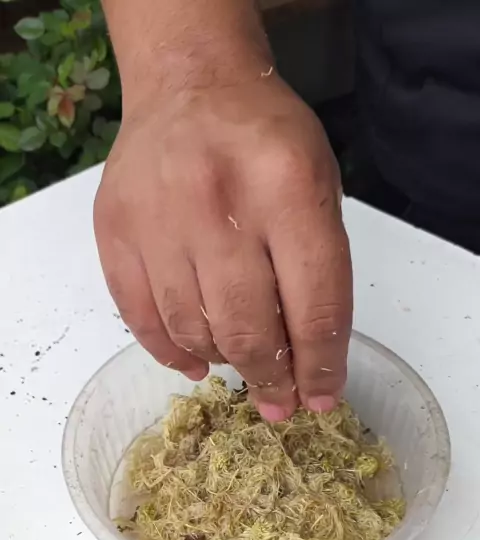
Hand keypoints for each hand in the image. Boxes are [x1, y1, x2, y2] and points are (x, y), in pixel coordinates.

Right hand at [94, 70, 352, 420]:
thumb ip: (321, 274)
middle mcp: (218, 204)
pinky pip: (141, 318)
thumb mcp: (320, 187)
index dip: (320, 367)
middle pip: (247, 328)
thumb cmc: (266, 139)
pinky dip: (171, 352)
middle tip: (278, 401)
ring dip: (224, 361)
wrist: (189, 84)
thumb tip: (307, 364)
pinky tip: (195, 359)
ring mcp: (158, 219)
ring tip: (241, 361)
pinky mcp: (115, 230)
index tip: (320, 399)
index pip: (313, 306)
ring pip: (193, 330)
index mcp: (288, 188)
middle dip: (270, 377)